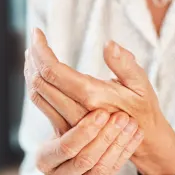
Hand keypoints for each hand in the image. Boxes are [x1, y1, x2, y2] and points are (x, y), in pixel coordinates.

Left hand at [28, 28, 174, 174]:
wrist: (142, 141)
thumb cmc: (143, 108)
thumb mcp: (142, 84)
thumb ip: (125, 64)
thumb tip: (109, 44)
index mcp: (93, 97)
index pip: (53, 71)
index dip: (41, 50)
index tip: (37, 32)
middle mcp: (76, 111)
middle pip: (40, 82)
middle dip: (33, 57)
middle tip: (35, 38)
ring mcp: (69, 122)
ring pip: (37, 94)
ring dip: (31, 70)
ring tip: (33, 51)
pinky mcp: (66, 126)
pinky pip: (42, 104)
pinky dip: (36, 84)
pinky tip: (38, 71)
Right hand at [35, 110, 142, 174]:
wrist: (82, 149)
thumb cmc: (71, 127)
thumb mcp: (63, 118)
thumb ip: (61, 104)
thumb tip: (51, 76)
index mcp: (44, 159)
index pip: (66, 147)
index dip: (86, 130)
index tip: (103, 112)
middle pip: (84, 159)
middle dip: (105, 137)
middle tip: (122, 117)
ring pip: (101, 168)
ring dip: (118, 144)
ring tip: (131, 123)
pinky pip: (114, 172)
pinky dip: (126, 151)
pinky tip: (136, 133)